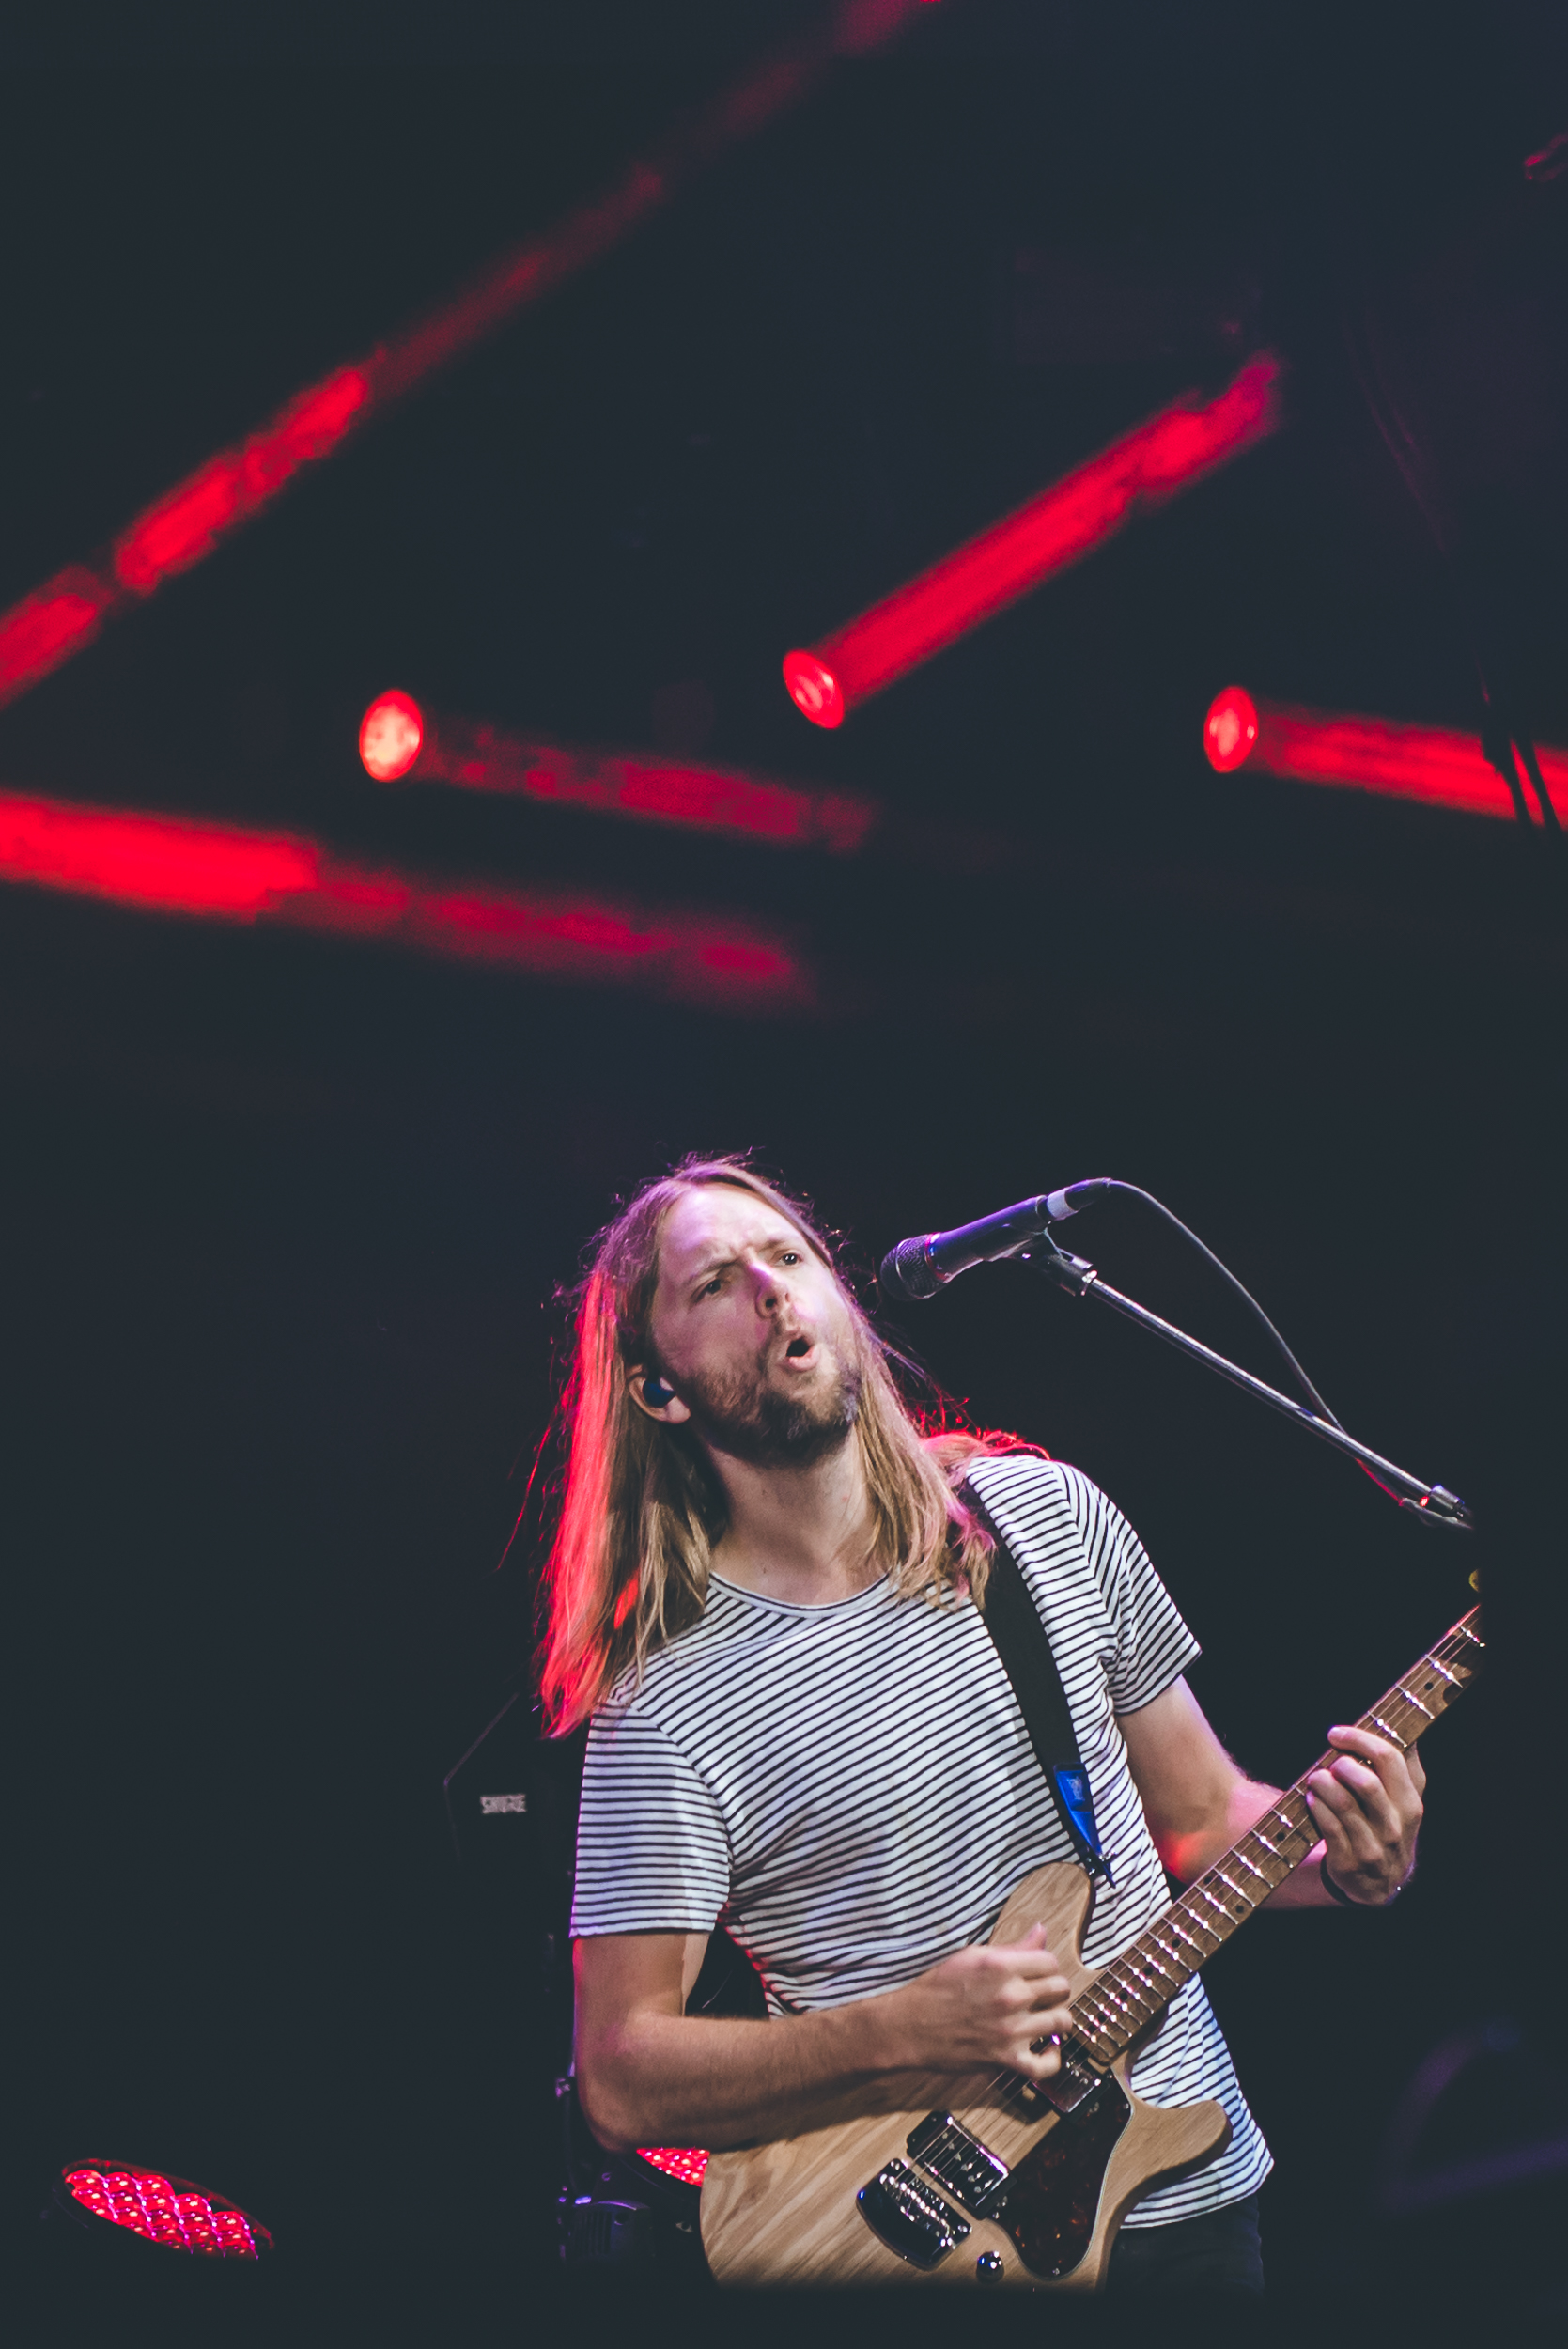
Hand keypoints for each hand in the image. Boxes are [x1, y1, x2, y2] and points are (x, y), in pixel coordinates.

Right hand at [875, 1924, 1071, 2082]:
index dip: (1047, 1966)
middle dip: (1054, 1990)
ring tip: (1045, 2017)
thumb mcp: (972, 1957)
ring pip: (1061, 2021)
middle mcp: (1010, 1996)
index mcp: (1001, 1966)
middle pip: (1060, 1989)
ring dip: (1056, 2018)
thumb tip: (1041, 1932)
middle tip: (1043, 1994)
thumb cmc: (938, 1989)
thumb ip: (1012, 1948)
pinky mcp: (1006, 2060)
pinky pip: (1046, 2065)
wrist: (910, 2026)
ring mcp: (1011, 2031)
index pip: (1051, 1961)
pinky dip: (1053, 2058)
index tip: (1040, 1973)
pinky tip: (1048, 2048)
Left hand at [1305, 1726, 1424, 1905]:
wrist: (1378, 1883)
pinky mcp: (1352, 1862)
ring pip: (1344, 1804)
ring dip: (1323, 1783)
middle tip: (1330, 1760)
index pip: (1391, 1758)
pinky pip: (1329, 1827)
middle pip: (1367, 1782)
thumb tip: (1399, 1722)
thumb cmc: (1385, 1826)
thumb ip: (1401, 1766)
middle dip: (1341, 1764)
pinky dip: (1317, 1807)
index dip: (1359, 1739)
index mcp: (1412, 1802)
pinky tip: (1312, 1799)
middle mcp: (1398, 1825)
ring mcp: (1376, 1847)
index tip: (1336, 1734)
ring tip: (1316, 1779)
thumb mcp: (1401, 1800)